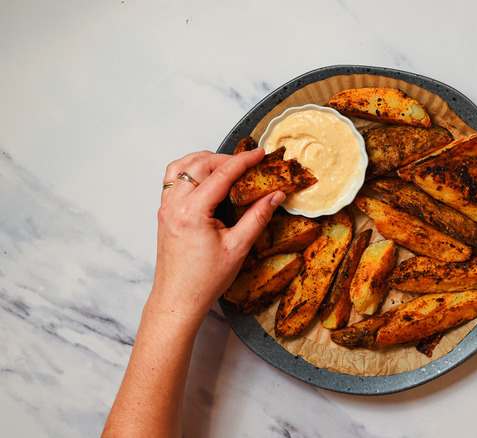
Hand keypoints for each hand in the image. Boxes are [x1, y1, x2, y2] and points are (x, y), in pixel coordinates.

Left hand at [150, 148, 284, 323]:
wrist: (178, 300)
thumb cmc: (204, 280)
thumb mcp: (238, 248)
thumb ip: (257, 217)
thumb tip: (275, 196)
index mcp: (192, 212)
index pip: (221, 174)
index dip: (243, 161)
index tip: (259, 154)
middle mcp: (174, 205)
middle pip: (200, 164)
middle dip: (226, 159)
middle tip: (248, 164)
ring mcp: (166, 208)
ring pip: (182, 167)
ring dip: (205, 161)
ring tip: (227, 168)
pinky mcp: (164, 213)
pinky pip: (173, 179)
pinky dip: (191, 172)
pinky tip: (207, 181)